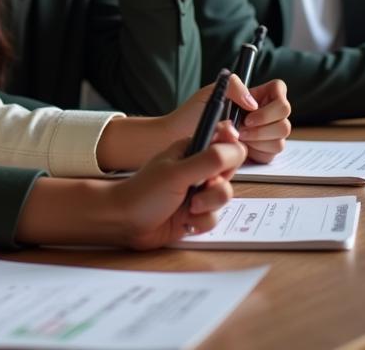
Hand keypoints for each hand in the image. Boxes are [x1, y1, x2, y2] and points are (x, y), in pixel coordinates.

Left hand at [113, 122, 243, 249]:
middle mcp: (197, 168)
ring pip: (224, 197)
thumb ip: (210, 159)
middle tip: (200, 187)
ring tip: (188, 207)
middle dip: (218, 185)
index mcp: (191, 149)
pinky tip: (184, 221)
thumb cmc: (145, 192)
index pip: (225, 143)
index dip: (230, 153)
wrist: (127, 222)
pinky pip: (216, 217)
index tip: (222, 163)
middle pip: (229, 172)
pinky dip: (201, 221)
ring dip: (208, 205)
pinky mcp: (197, 212)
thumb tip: (237, 145)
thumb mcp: (178, 172)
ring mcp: (198, 191)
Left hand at [162, 75, 290, 164]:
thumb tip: (253, 103)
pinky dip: (259, 150)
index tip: (250, 113)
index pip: (279, 89)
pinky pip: (274, 152)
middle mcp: (262, 112)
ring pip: (281, 135)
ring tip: (238, 138)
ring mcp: (264, 132)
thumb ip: (233, 87)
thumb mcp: (210, 93)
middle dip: (264, 125)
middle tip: (241, 129)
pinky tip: (242, 148)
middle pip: (285, 115)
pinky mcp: (261, 151)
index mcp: (253, 95)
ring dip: (259, 139)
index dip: (272, 101)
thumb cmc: (193, 114)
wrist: (182, 139)